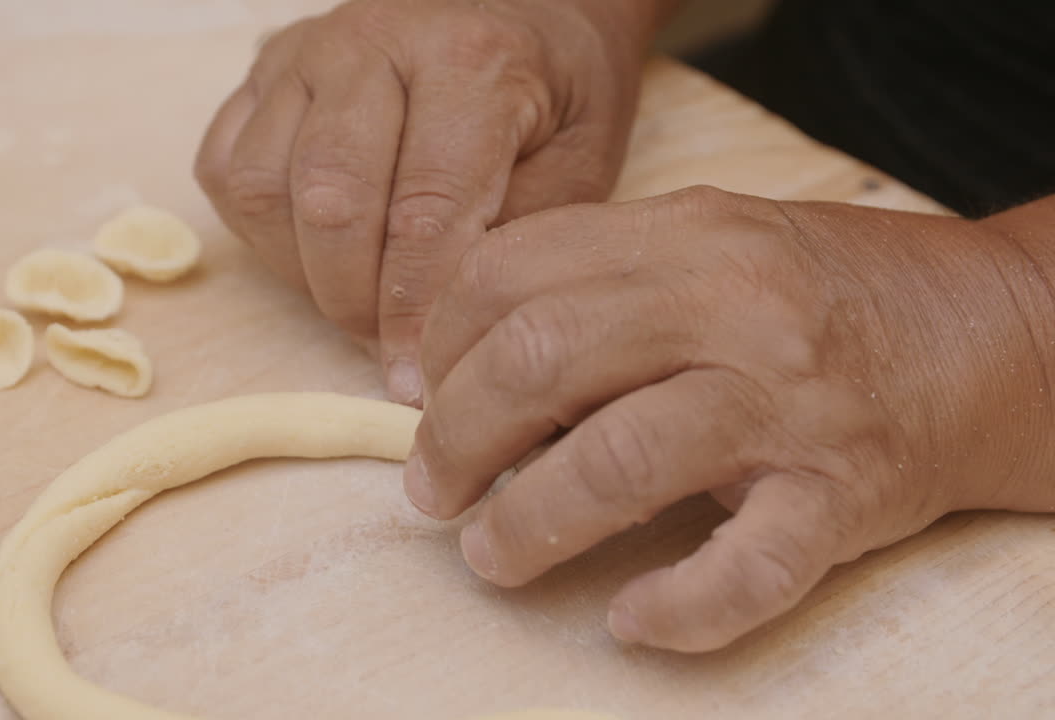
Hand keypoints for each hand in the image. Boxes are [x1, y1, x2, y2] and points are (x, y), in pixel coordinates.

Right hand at [195, 0, 670, 402]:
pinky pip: (225, 167)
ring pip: (263, 187)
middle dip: (353, 301)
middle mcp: (373, 43)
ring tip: (357, 292)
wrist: (522, 5)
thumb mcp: (580, 164)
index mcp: (471, 63)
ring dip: (302, 269)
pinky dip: (259, 229)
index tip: (414, 381)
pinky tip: (315, 244)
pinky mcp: (262, 69)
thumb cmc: (554, 94)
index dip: (414, 313)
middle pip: (329, 202)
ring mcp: (306, 51)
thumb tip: (450, 331)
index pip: (424, 211)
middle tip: (386, 345)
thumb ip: (517, 240)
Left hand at [405, 185, 1054, 650]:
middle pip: (540, 360)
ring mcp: (790, 403)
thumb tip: (457, 369)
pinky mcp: (842, 494)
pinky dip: (674, 607)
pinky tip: (629, 620)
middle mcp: (734, 307)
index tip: (419, 398)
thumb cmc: (819, 295)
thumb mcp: (708, 246)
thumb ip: (597, 286)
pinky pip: (747, 568)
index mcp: (686, 235)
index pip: (511, 272)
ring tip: (490, 554)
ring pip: (618, 463)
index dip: (440, 343)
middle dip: (454, 438)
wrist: (989, 332)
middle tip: (433, 489)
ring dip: (527, 523)